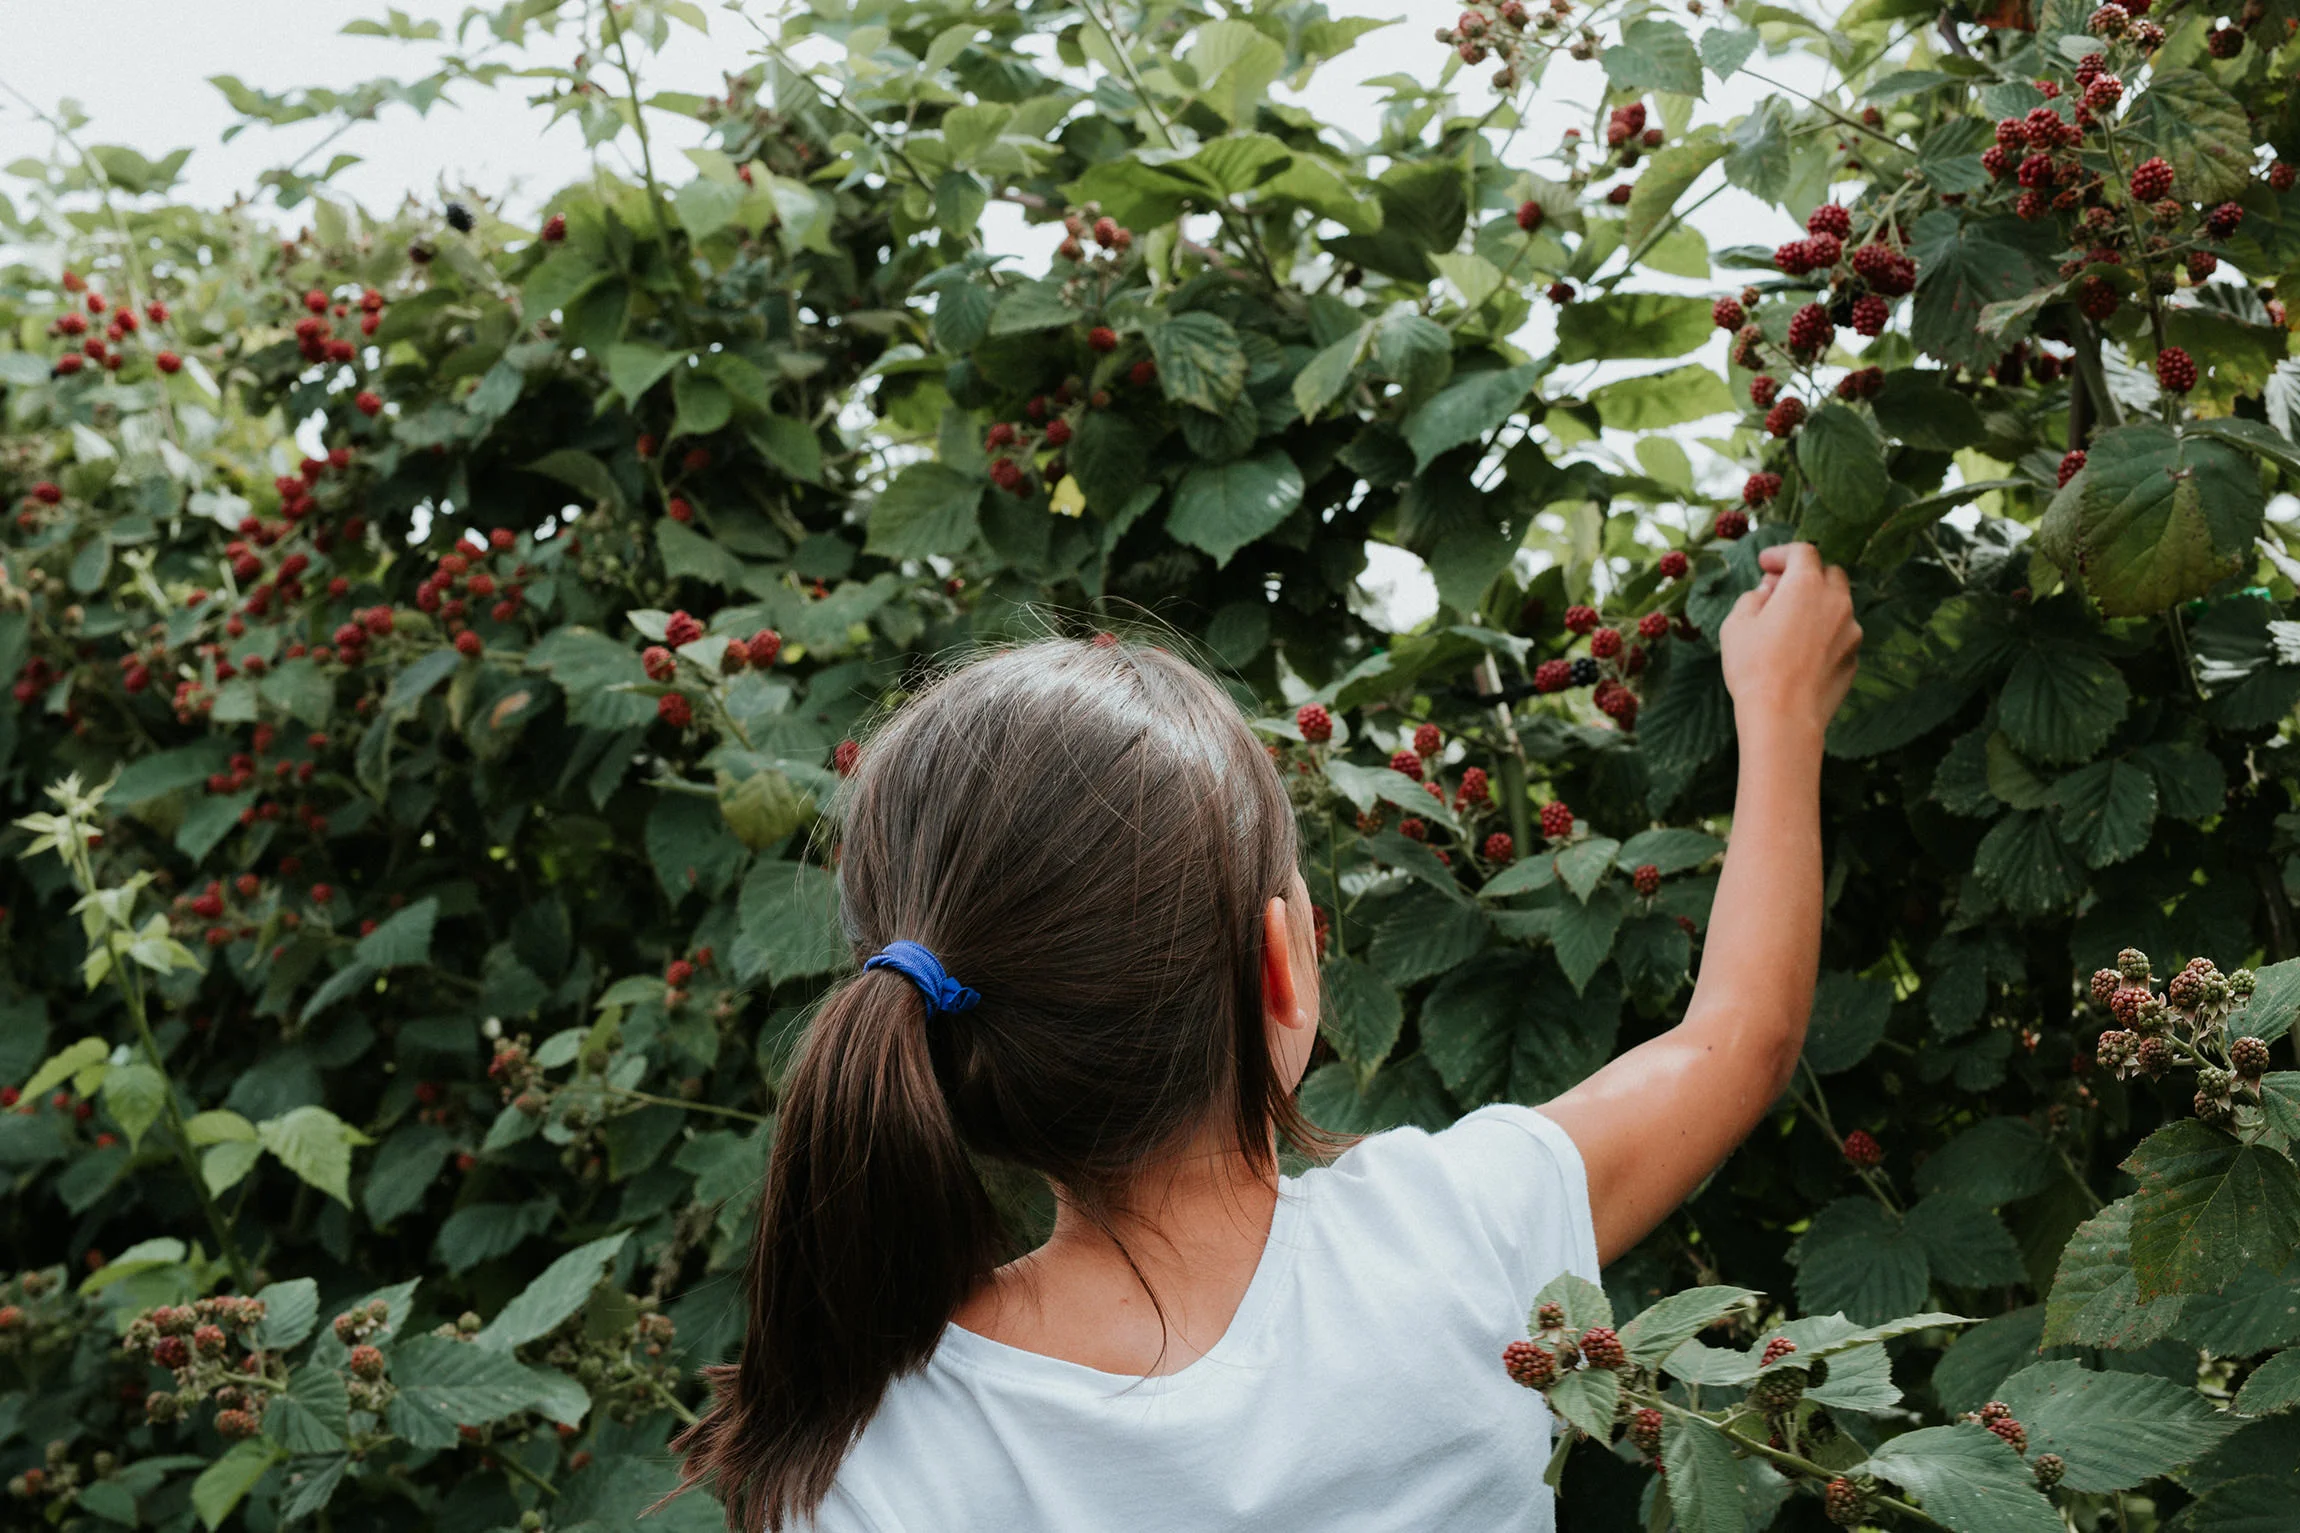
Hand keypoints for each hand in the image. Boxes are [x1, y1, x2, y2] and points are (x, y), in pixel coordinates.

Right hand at [1718, 542, 1860, 746]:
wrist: (1784, 716)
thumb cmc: (1754, 668)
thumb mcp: (1736, 625)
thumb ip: (1753, 598)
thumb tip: (1767, 592)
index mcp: (1806, 585)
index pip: (1803, 551)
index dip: (1782, 553)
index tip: (1765, 564)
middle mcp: (1836, 602)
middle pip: (1829, 573)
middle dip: (1806, 576)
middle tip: (1779, 591)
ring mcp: (1851, 631)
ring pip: (1838, 606)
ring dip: (1817, 606)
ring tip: (1790, 626)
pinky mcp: (1854, 658)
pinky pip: (1840, 635)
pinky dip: (1825, 634)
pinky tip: (1802, 653)